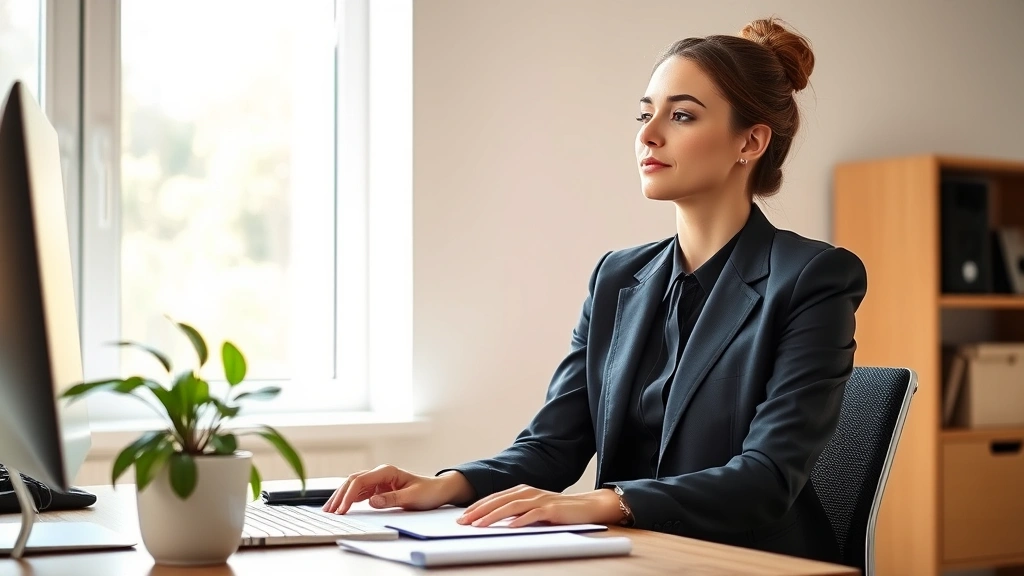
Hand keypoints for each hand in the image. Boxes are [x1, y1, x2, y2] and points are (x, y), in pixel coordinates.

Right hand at [321, 465, 472, 514]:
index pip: (361, 480)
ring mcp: (378, 480)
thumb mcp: (412, 497)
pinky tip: (342, 507)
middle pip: (353, 481)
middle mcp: (380, 473)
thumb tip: (372, 501)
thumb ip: (392, 499)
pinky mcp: (378, 488)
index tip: (342, 508)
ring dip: (341, 497)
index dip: (349, 495)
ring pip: (354, 486)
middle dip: (340, 495)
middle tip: (330, 511)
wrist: (438, 490)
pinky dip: (349, 500)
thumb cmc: (428, 491)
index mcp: (387, 471)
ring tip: (330, 510)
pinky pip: (360, 493)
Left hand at [456, 484, 621, 527]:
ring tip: (479, 525)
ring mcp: (539, 499)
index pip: (494, 498)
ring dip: (493, 516)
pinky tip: (509, 527)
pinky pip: (533, 515)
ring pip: (511, 507)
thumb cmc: (558, 510)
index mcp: (522, 491)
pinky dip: (520, 520)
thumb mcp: (533, 509)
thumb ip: (517, 512)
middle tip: (463, 521)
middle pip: (498, 501)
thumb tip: (496, 521)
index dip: (477, 506)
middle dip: (479, 511)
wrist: (586, 506)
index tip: (463, 516)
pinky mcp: (551, 509)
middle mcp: (528, 492)